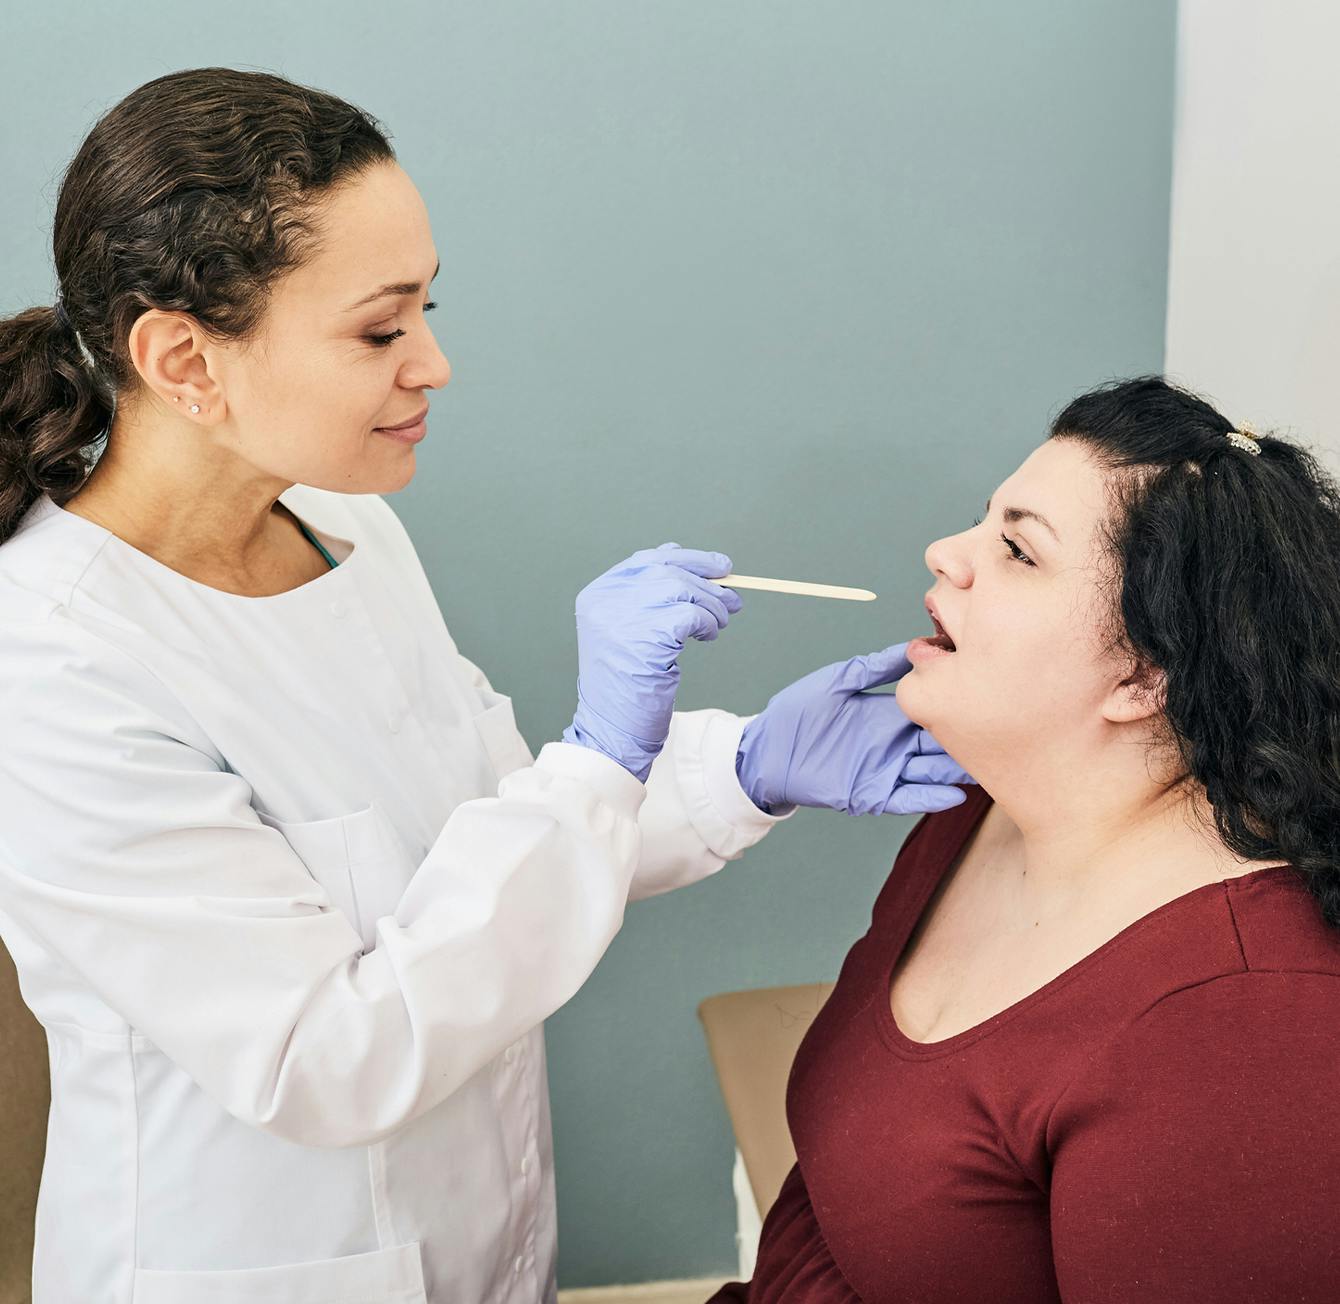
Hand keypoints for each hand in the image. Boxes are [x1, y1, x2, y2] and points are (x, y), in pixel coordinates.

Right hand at [563, 543, 741, 781]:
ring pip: (682, 589)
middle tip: (734, 598)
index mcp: (597, 595)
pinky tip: (708, 637)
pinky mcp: (647, 636)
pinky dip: (708, 623)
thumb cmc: (626, 685)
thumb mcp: (628, 633)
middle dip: (708, 581)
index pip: (645, 560)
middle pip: (667, 570)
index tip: (718, 565)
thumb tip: (684, 558)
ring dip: (711, 605)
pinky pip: (692, 615)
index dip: (687, 559)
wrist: (614, 729)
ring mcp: (623, 617)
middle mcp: (606, 600)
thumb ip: (647, 597)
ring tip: (719, 624)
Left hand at [735, 642, 975, 814]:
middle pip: (942, 742)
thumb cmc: (795, 714)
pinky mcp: (871, 794)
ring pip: (932, 771)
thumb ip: (874, 668)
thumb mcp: (836, 682)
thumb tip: (911, 647)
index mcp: (889, 714)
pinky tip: (954, 792)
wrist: (766, 751)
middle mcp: (894, 742)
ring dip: (958, 770)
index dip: (956, 703)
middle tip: (1002, 734)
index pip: (933, 708)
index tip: (985, 694)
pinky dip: (930, 797)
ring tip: (989, 765)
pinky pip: (907, 798)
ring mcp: (886, 770)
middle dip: (969, 739)